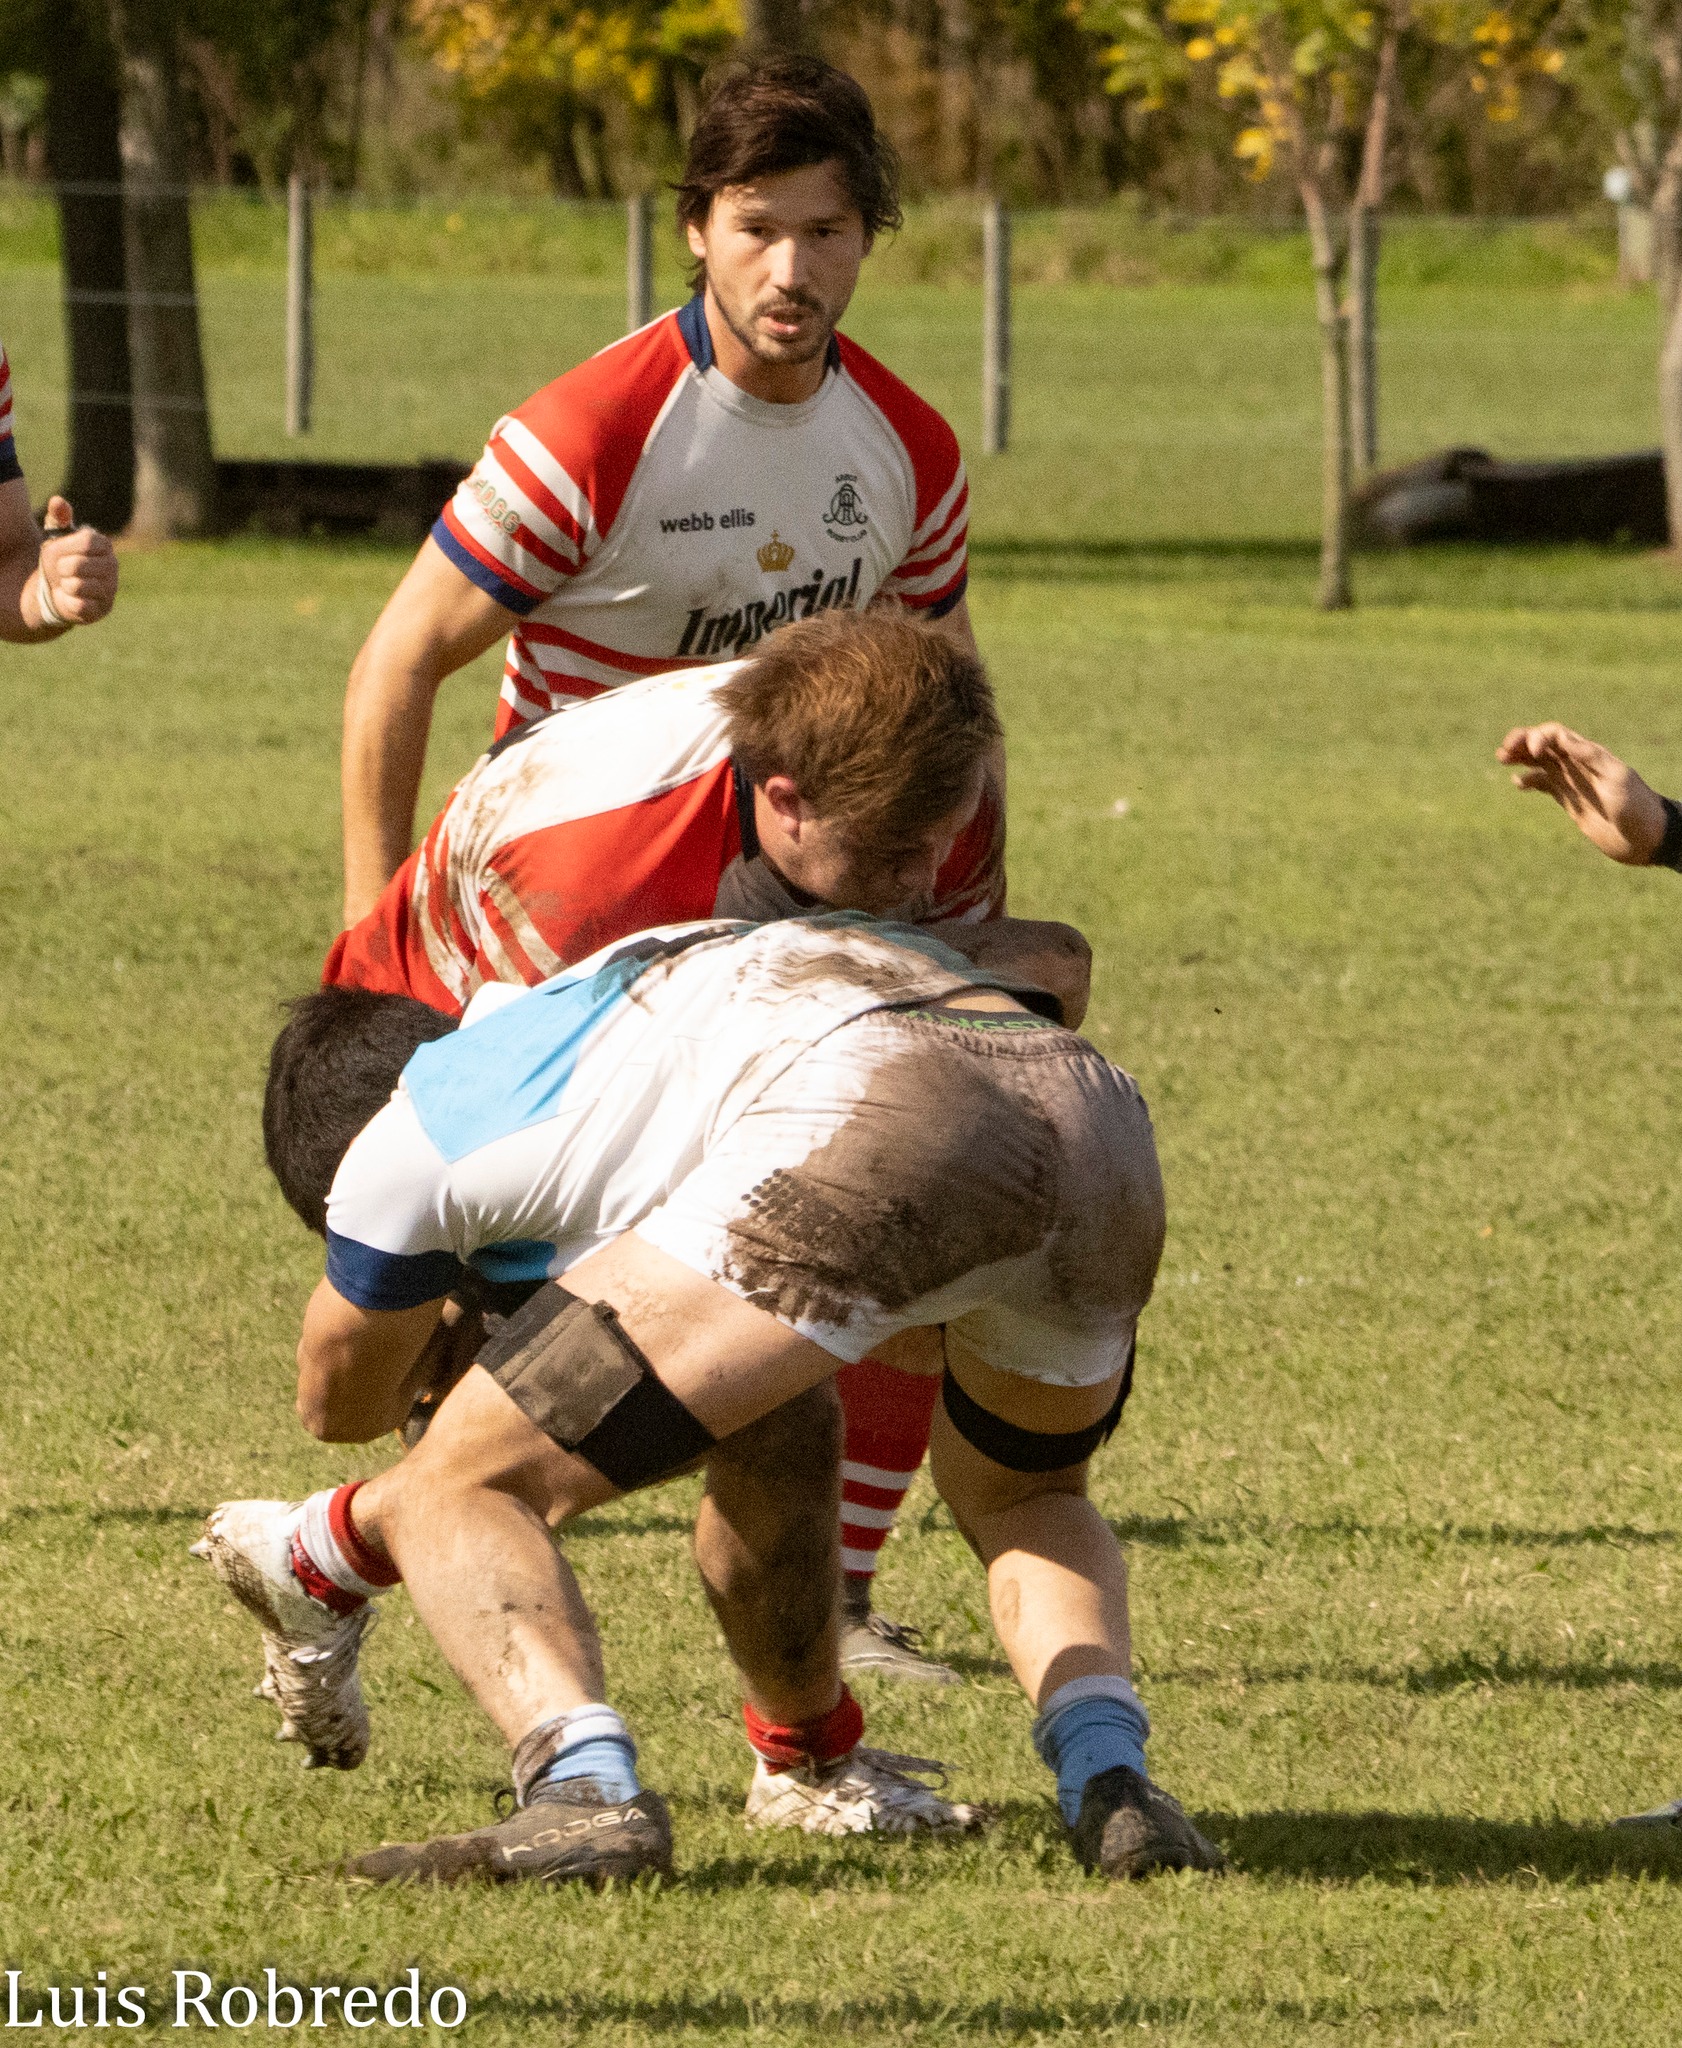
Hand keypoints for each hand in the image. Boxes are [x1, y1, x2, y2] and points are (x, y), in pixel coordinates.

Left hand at [36, 496, 118, 626]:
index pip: (87, 541)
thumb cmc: (60, 559)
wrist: (57, 590)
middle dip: (61, 568)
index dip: (66, 548)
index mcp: (104, 545)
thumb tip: (57, 501)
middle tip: (62, 570)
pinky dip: (68, 602)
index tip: (59, 552)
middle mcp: (113, 566)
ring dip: (64, 586)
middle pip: (80, 565)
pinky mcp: (103, 609)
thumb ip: (58, 517)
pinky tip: (70, 599)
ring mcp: (110, 588)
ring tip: (68, 585)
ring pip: (79, 586)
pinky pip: (79, 605)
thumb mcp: (56, 536)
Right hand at [1495, 722, 1667, 864]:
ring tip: (1502, 760)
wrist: (1645, 838)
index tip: (1532, 753)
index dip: (1539, 737)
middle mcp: (1577, 765)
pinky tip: (1519, 783)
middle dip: (1521, 742)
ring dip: (1520, 758)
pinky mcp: (1569, 800)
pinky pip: (1544, 784)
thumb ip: (1590, 757)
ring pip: (1540, 762)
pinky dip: (1528, 780)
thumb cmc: (1635, 807)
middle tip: (1503, 752)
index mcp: (1589, 755)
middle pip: (1543, 744)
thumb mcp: (1616, 778)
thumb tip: (1562, 739)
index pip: (1556, 735)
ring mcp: (1572, 782)